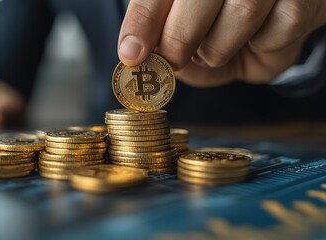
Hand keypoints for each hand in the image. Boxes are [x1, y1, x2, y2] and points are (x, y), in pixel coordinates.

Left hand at [118, 0, 325, 86]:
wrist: (290, 1)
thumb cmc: (233, 15)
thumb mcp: (198, 29)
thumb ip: (175, 43)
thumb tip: (164, 63)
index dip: (143, 21)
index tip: (132, 54)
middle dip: (179, 41)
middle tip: (173, 61)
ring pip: (240, 13)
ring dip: (220, 47)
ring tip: (219, 44)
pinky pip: (276, 30)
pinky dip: (261, 46)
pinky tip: (259, 37)